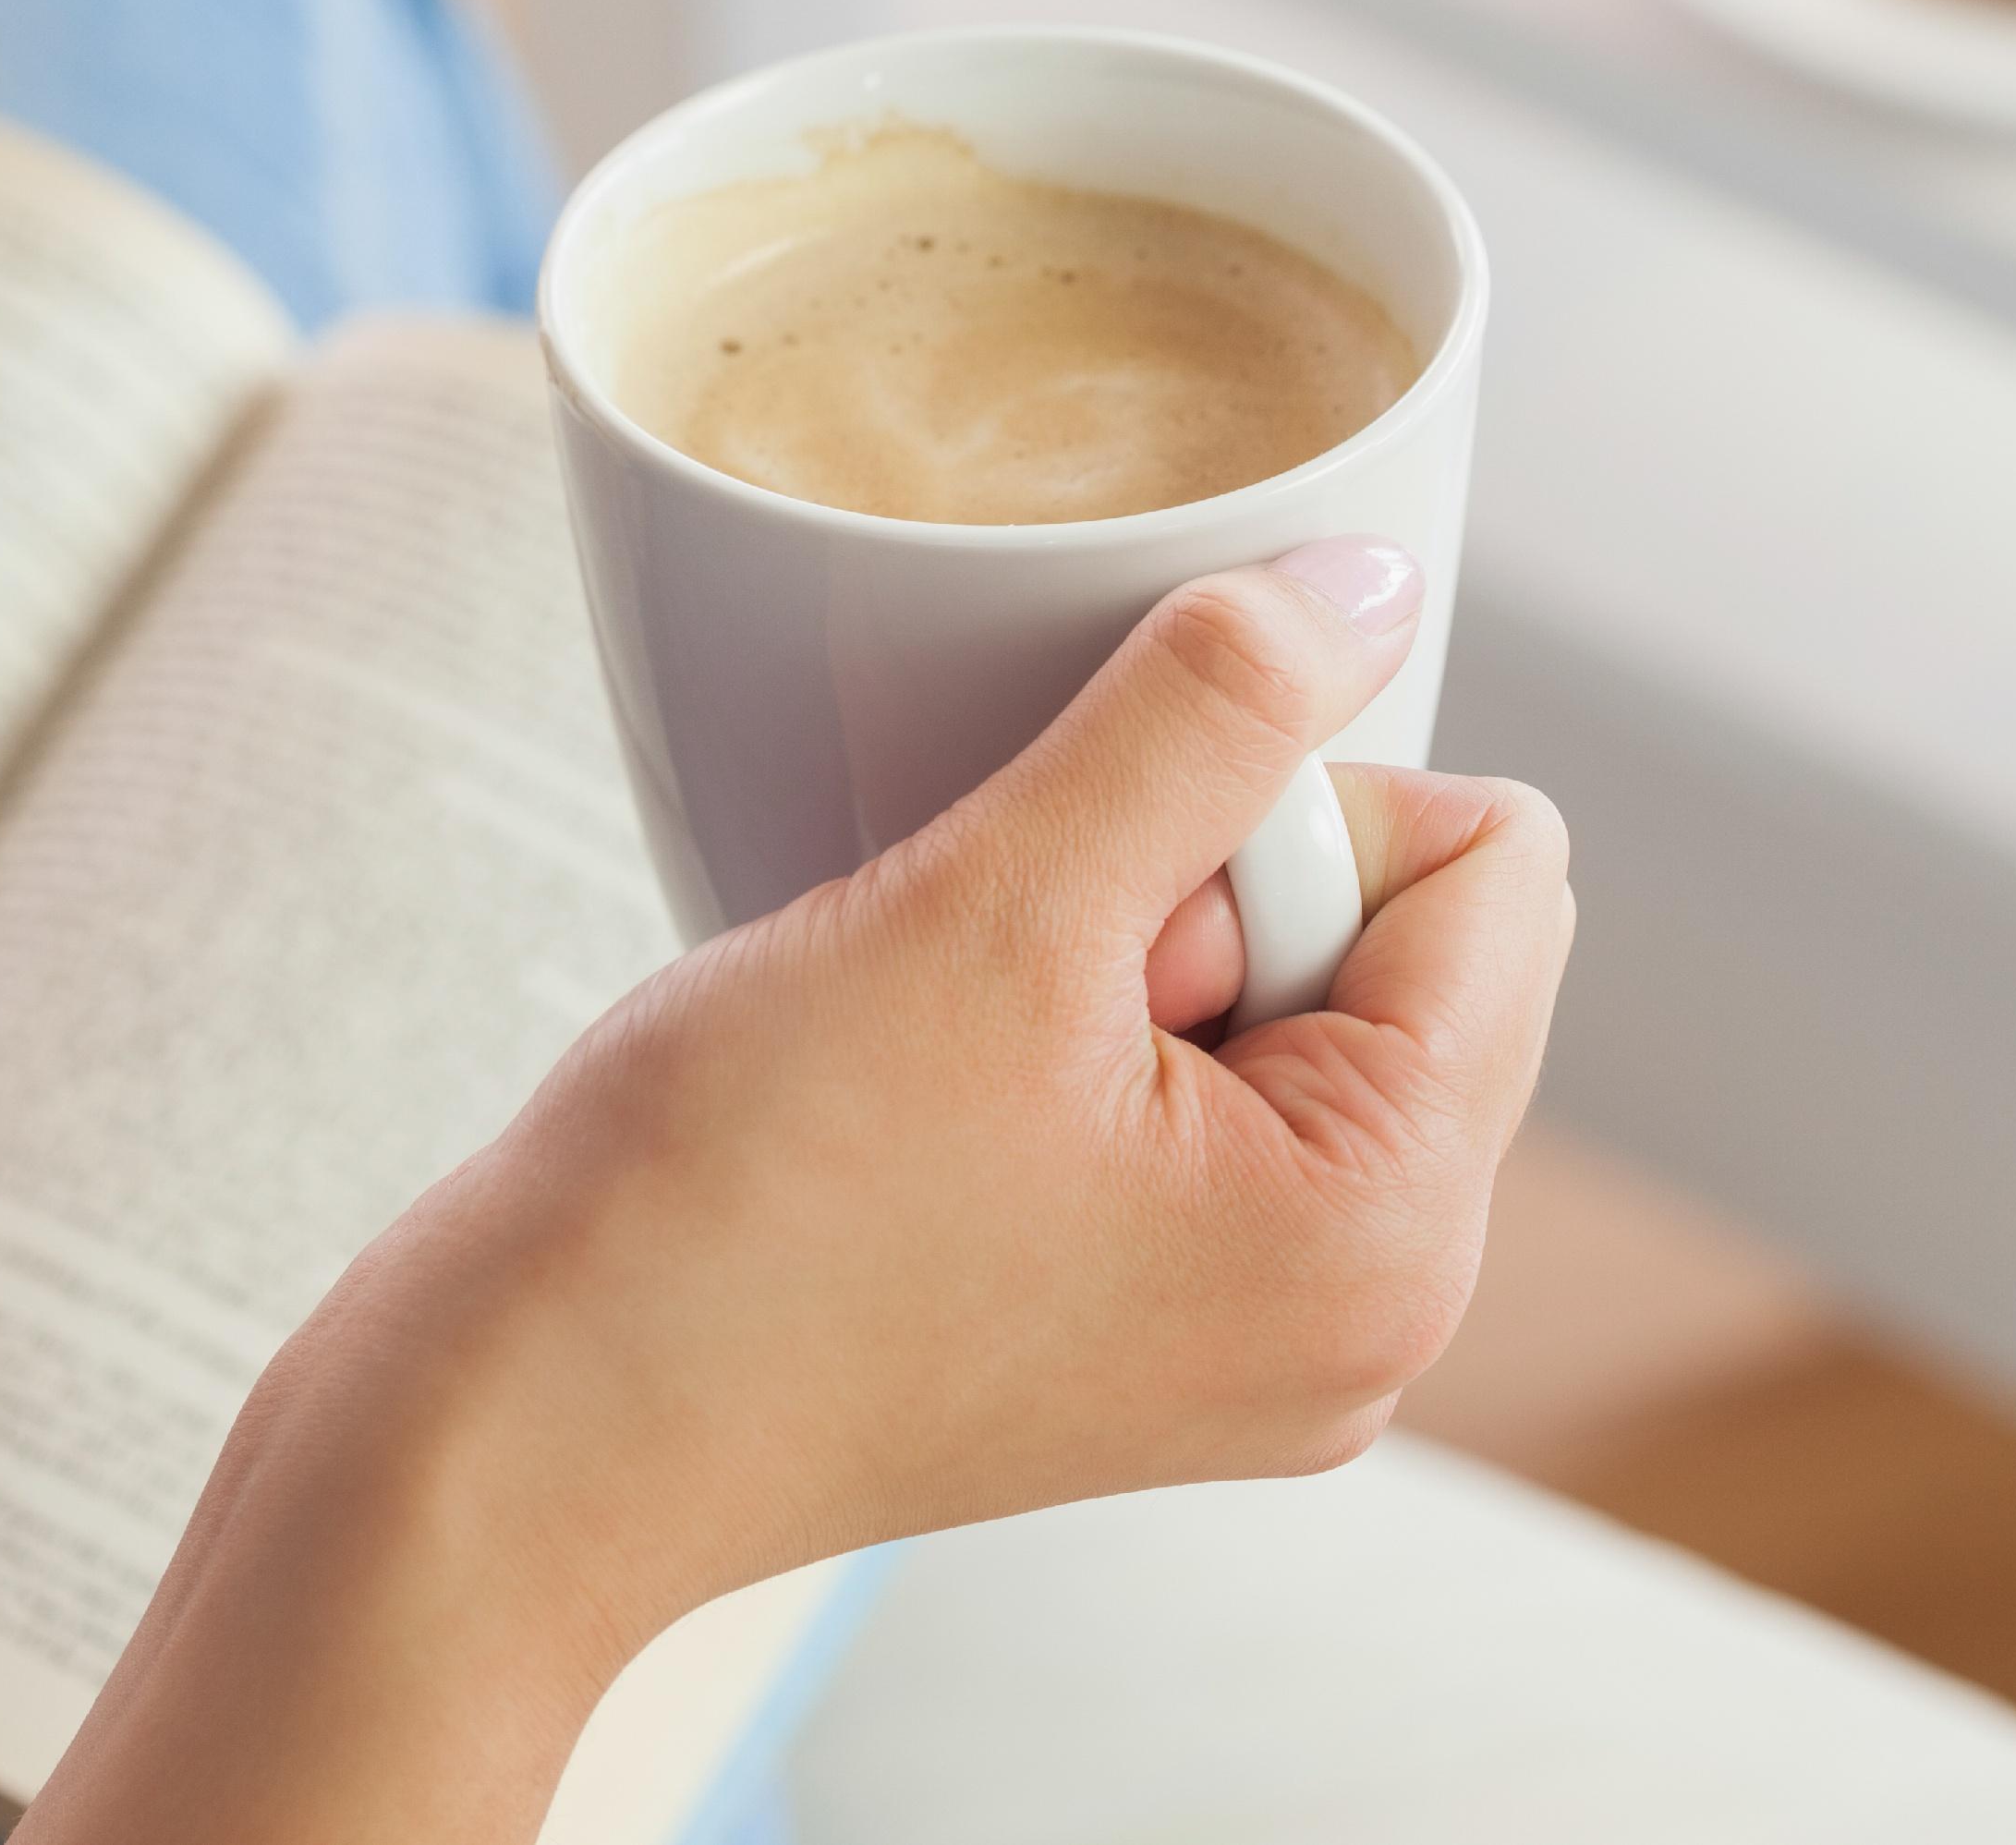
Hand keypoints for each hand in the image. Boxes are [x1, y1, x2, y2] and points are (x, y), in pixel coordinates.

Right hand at [33, 539, 1570, 1844]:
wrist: (523, 1430)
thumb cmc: (730, 1213)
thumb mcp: (990, 906)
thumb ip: (1209, 716)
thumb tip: (1374, 583)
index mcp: (1393, 1232)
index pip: (1491, 863)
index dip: (1271, 814)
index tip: (1073, 923)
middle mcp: (1364, 1314)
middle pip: (1397, 937)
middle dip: (1202, 900)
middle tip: (993, 995)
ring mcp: (1248, 1341)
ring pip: (1278, 1003)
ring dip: (1117, 962)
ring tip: (945, 1053)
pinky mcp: (1136, 1336)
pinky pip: (1185, 1096)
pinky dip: (1064, 1043)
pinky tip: (923, 1095)